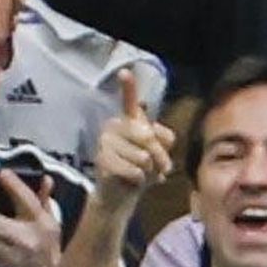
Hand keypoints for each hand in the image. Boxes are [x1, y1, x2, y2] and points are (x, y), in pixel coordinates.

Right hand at [91, 68, 173, 203]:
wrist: (121, 194)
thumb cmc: (142, 168)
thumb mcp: (159, 150)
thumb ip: (163, 139)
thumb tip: (151, 137)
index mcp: (128, 120)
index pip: (129, 100)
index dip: (128, 86)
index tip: (124, 72)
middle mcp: (113, 126)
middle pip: (148, 136)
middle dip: (160, 156)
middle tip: (161, 167)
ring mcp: (105, 143)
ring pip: (143, 156)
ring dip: (149, 171)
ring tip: (142, 174)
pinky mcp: (102, 161)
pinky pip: (133, 170)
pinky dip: (139, 179)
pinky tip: (132, 180)